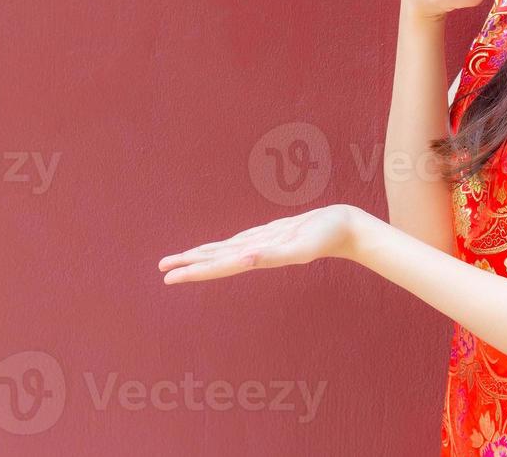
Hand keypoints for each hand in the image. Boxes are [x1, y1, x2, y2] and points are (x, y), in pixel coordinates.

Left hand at [157, 204, 366, 284]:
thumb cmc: (326, 235)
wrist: (344, 228)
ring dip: (201, 256)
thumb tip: (244, 259)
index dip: (193, 271)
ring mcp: (261, 244)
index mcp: (257, 257)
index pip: (217, 266)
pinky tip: (216, 251)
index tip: (169, 277)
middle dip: (189, 264)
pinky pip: (237, 242)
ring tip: (179, 259)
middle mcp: (255, 253)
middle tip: (162, 268)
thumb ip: (274, 255)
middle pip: (215, 260)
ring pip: (224, 251)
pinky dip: (221, 247)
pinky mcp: (268, 236)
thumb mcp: (300, 245)